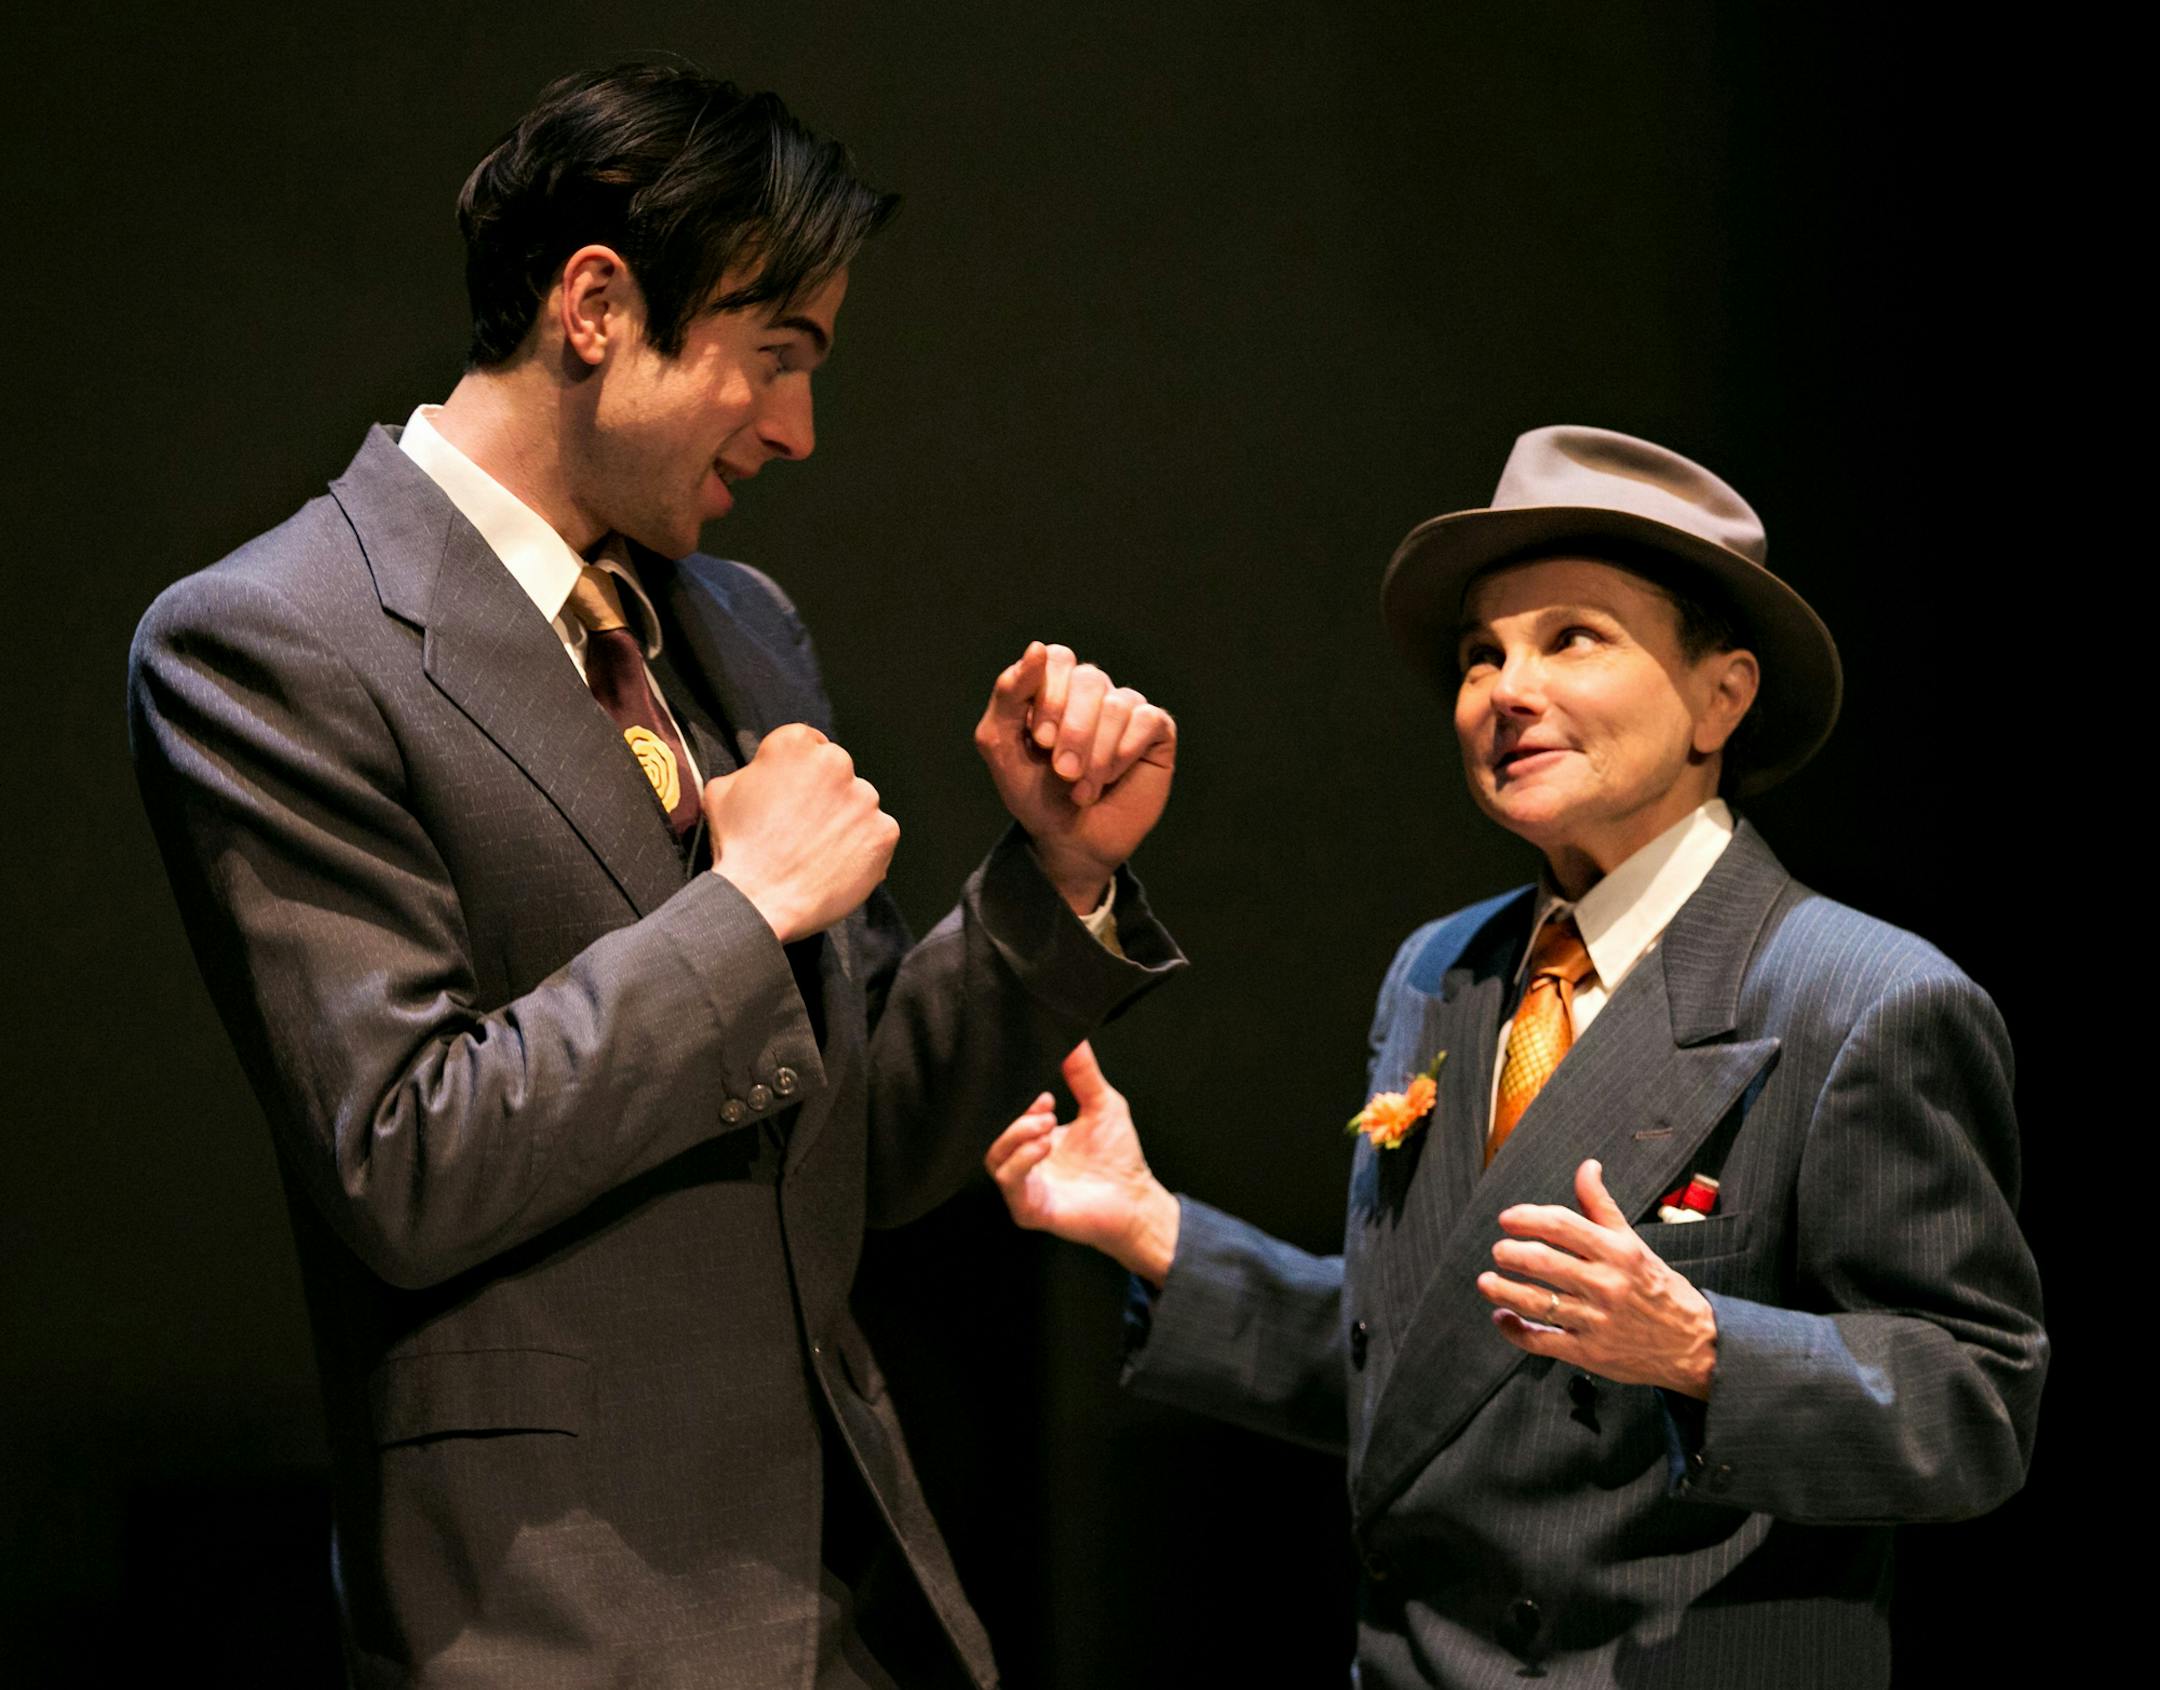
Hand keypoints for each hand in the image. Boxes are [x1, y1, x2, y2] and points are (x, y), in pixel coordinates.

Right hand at [702, 723, 898, 942]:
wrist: (758, 901)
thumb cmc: (737, 847)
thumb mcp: (722, 792)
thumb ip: (754, 771)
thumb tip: (766, 773)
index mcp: (795, 743)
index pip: (809, 744)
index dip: (800, 771)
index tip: (794, 793)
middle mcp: (836, 761)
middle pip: (837, 772)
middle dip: (824, 794)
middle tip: (803, 827)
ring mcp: (865, 797)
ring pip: (859, 803)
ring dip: (844, 820)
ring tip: (817, 851)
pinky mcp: (884, 831)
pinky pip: (877, 834)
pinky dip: (863, 847)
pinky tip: (837, 864)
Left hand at [973, 642, 1175, 913]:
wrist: (1067, 842)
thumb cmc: (1033, 793)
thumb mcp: (1001, 744)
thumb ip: (1009, 694)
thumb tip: (1036, 648)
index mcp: (1054, 686)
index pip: (1058, 658)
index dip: (1051, 696)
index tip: (1040, 741)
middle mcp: (1092, 691)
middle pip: (1090, 679)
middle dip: (1073, 731)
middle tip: (1062, 772)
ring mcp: (1126, 709)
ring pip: (1117, 705)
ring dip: (1096, 755)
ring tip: (1082, 790)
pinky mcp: (1156, 731)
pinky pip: (1146, 722)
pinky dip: (1122, 755)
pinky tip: (1110, 780)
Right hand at [984, 1042, 1180, 1284]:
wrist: (1137, 1200)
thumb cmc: (1118, 1156)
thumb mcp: (1101, 1103)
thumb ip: (1083, 1073)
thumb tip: (1074, 1035)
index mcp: (1033, 1138)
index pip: (1005, 1115)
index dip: (1017, 1101)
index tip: (1046, 1094)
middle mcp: (1022, 1163)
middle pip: (991, 1135)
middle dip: (1014, 1116)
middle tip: (1044, 1105)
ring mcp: (1022, 1187)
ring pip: (994, 1157)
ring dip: (1016, 1134)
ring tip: (1046, 1124)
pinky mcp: (1028, 1209)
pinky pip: (1010, 1182)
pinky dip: (1022, 1159)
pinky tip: (1044, 1145)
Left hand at [1475, 1158, 1718, 1397]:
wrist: (1694, 1346)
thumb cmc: (1658, 1288)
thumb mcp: (1635, 1244)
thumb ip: (1602, 1207)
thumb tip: (1587, 1167)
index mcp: (1618, 1252)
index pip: (1563, 1225)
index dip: (1528, 1218)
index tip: (1507, 1218)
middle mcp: (1606, 1285)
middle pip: (1545, 1263)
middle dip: (1512, 1253)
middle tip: (1498, 1250)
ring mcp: (1596, 1321)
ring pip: (1538, 1302)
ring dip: (1504, 1291)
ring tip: (1486, 1282)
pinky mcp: (1588, 1352)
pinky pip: (1542, 1341)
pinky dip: (1516, 1330)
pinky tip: (1502, 1318)